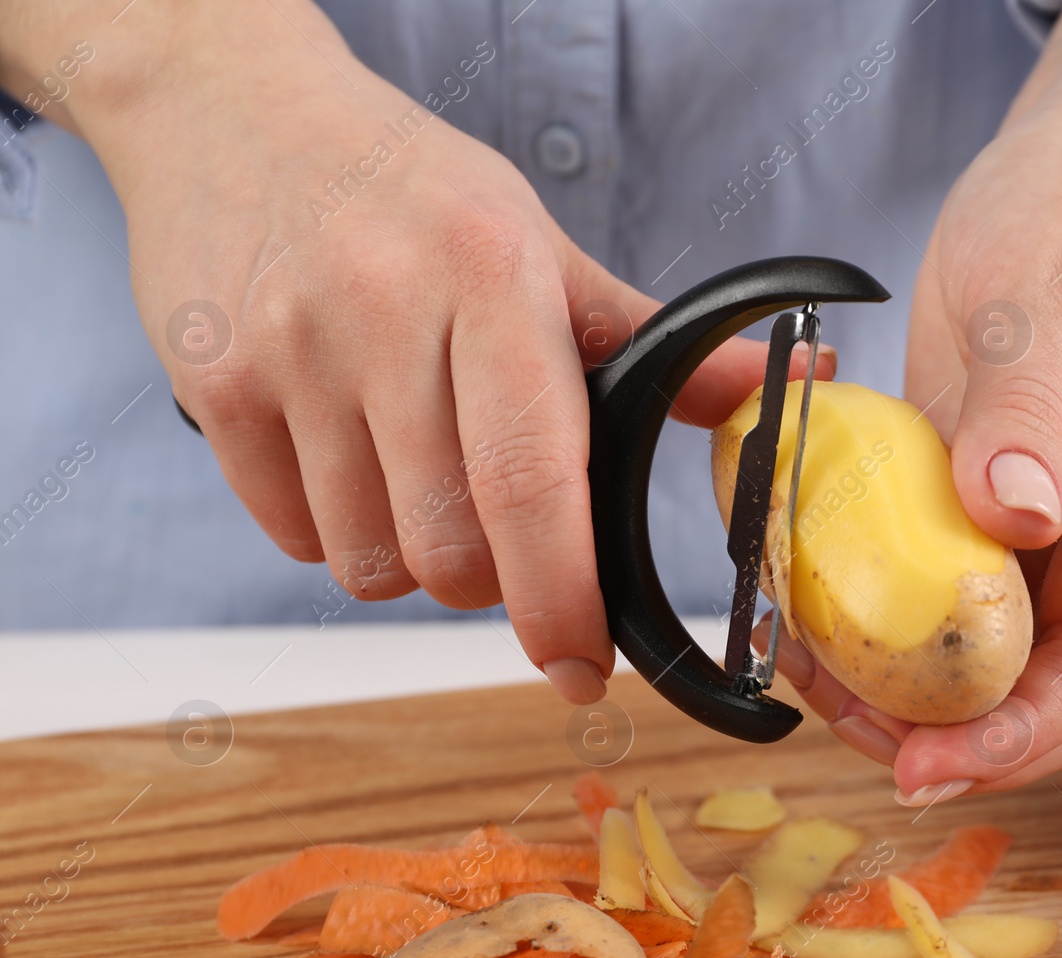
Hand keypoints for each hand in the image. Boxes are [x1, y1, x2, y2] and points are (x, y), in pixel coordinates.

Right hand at [0, 1, 815, 703]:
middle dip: (491, 579)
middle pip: (451, 551)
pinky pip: (292, 537)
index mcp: (493, 276)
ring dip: (409, 557)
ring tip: (414, 469)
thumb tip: (776, 385)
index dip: (562, 596)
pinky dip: (333, 530)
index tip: (583, 665)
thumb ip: (647, 340)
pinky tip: (344, 452)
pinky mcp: (212, 387)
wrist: (238, 114)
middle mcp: (385, 314)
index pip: (534, 478)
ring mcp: (289, 353)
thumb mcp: (539, 244)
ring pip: (369, 563)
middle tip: (497, 525)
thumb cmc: (411, 191)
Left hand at [769, 0, 1061, 798]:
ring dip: (912, 694)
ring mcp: (1031, 510)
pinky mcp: (975, 487)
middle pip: (1045, 682)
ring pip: (986, 649)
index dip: (1022, 731)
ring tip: (821, 687)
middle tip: (859, 743)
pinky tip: (816, 614)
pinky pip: (936, 586)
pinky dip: (880, 621)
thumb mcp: (1037, 289)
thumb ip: (1029, 405)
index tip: (930, 764)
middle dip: (961, 738)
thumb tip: (1018, 521)